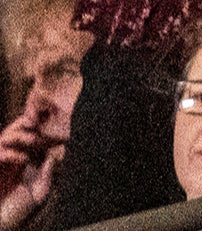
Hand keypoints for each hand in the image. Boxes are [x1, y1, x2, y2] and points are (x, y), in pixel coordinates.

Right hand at [0, 110, 64, 230]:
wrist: (3, 228)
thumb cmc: (18, 214)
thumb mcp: (39, 193)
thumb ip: (47, 174)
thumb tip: (55, 155)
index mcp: (18, 163)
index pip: (25, 137)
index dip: (36, 127)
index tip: (51, 121)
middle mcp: (7, 162)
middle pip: (12, 132)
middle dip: (25, 123)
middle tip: (38, 122)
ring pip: (3, 139)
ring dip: (18, 135)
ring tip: (33, 140)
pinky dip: (8, 153)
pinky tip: (22, 159)